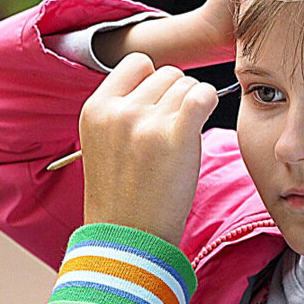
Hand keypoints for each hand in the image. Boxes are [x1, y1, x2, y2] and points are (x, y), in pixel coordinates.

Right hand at [79, 53, 218, 244]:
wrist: (128, 240)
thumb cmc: (122, 196)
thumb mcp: (103, 143)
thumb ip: (121, 108)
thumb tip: (159, 77)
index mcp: (95, 109)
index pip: (137, 63)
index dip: (153, 83)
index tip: (156, 109)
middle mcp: (118, 111)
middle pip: (167, 73)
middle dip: (174, 98)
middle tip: (169, 134)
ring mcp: (145, 122)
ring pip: (187, 84)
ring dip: (191, 107)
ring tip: (178, 143)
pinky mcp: (175, 136)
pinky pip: (203, 95)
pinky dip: (209, 104)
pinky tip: (199, 128)